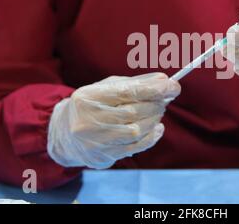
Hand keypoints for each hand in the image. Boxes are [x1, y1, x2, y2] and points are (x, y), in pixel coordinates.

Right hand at [47, 73, 180, 167]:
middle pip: (134, 112)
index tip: (174, 85)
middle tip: (165, 99)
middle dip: (156, 104)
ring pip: (137, 130)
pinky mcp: (104, 156)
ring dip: (154, 119)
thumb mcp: (108, 88)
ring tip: (157, 112)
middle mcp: (89, 120)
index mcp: (89, 97)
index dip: (154, 89)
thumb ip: (136, 83)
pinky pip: (136, 147)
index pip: (128, 92)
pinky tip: (155, 128)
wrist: (65, 134)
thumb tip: (164, 81)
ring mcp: (96, 141)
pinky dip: (151, 136)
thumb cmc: (93, 105)